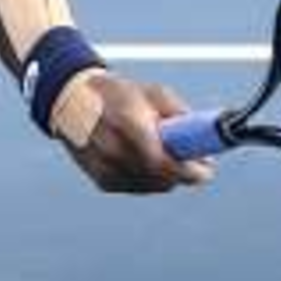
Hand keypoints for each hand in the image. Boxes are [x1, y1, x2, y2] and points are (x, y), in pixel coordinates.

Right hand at [58, 70, 216, 192]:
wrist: (72, 100)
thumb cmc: (120, 93)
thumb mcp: (154, 94)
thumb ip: (180, 117)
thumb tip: (205, 144)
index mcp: (129, 125)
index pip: (165, 162)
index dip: (190, 171)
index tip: (207, 170)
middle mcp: (115, 151)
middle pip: (162, 179)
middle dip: (183, 174)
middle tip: (197, 165)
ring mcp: (106, 169)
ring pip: (152, 187)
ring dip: (167, 178)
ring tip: (171, 158)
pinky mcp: (102, 181)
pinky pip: (137, 187)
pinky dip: (148, 179)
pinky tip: (148, 161)